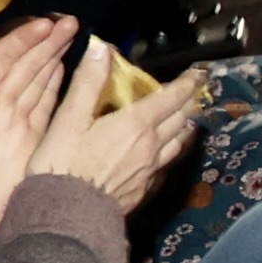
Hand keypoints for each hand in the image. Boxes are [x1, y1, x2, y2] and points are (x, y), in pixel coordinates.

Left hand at [0, 16, 82, 238]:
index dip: (23, 40)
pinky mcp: (31, 139)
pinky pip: (44, 105)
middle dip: (46, 43)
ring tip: (74, 37)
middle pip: (24, 66)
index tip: (47, 25)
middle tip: (72, 24)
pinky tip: (66, 69)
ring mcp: (15, 121)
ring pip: (36, 81)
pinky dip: (55, 85)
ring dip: (53, 57)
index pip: (2, 60)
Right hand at [24, 36, 206, 211]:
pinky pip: (166, 164)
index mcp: (135, 125)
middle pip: (181, 119)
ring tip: (186, 118)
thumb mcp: (69, 118)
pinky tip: (164, 153)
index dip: (187, 83)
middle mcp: (151, 147)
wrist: (66, 215)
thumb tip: (101, 48)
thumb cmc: (62, 164)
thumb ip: (88, 82)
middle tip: (195, 91)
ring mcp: (150, 170)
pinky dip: (171, 151)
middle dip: (189, 102)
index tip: (199, 74)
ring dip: (184, 126)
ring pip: (178, 143)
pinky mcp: (144, 190)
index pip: (171, 98)